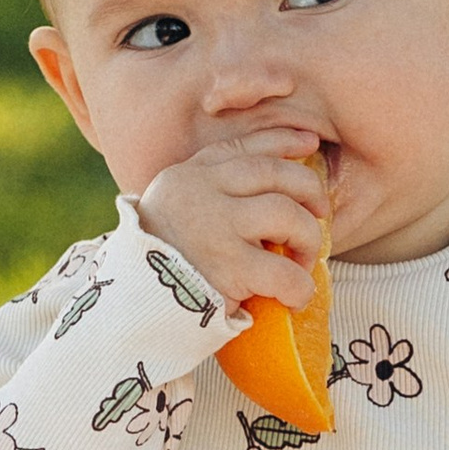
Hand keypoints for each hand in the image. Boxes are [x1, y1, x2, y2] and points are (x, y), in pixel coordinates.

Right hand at [138, 131, 326, 313]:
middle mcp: (201, 192)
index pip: (243, 147)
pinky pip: (286, 272)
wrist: (129, 309)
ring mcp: (216, 227)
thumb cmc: (157, 265)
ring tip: (303, 261)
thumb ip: (209, 193)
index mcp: (187, 176)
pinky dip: (300, 286)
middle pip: (275, 173)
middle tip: (319, 213)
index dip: (283, 140)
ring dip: (308, 238)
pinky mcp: (229, 268)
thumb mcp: (173, 212)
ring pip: (288, 214)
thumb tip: (271, 184)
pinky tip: (294, 297)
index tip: (310, 143)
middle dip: (308, 190)